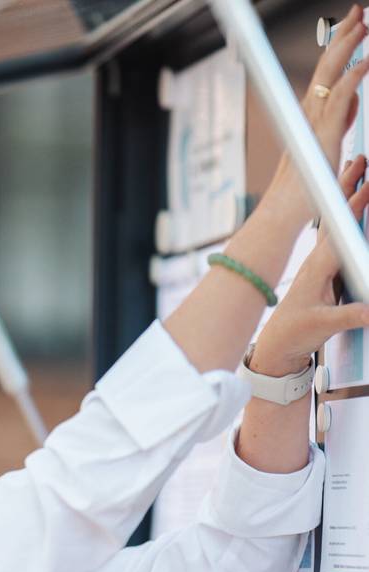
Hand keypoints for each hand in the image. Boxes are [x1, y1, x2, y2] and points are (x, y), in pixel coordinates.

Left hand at [252, 154, 368, 374]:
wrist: (275, 346)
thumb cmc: (292, 333)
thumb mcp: (322, 326)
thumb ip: (349, 317)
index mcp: (317, 269)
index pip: (340, 232)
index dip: (355, 208)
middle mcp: (316, 262)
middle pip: (336, 217)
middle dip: (347, 186)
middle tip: (360, 160)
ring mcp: (319, 265)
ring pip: (335, 223)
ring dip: (345, 196)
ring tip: (354, 171)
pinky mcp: (322, 272)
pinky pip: (337, 238)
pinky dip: (346, 218)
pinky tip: (351, 208)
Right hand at [265, 4, 368, 223]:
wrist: (283, 212)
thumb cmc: (300, 190)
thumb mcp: (327, 145)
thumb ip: (339, 121)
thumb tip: (352, 102)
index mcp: (309, 118)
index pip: (325, 75)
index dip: (340, 49)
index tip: (353, 28)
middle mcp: (308, 116)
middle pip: (326, 67)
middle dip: (344, 37)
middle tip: (358, 13)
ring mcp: (313, 124)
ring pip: (330, 75)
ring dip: (348, 47)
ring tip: (363, 24)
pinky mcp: (323, 135)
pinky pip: (340, 99)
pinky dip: (354, 77)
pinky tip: (366, 61)